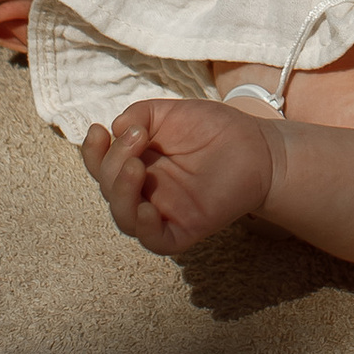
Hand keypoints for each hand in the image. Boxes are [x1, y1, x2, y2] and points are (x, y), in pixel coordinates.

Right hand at [83, 99, 275, 257]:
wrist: (260, 147)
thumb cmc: (217, 130)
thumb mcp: (174, 112)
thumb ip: (142, 114)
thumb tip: (115, 128)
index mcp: (138, 163)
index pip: (102, 165)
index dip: (93, 151)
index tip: (99, 130)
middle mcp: (145, 190)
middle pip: (110, 187)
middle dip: (113, 161)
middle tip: (137, 137)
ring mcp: (163, 211)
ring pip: (125, 217)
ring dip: (121, 192)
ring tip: (135, 166)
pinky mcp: (184, 229)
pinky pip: (154, 240)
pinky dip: (145, 228)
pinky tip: (147, 208)